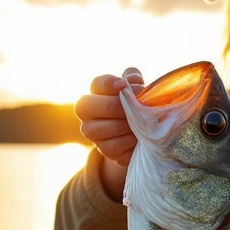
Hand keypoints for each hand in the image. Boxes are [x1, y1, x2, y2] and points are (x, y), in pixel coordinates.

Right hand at [75, 67, 142, 201]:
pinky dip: (131, 141)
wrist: (141, 136)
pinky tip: (138, 138)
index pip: (97, 84)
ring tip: (142, 123)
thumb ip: (133, 80)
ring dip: (130, 124)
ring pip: (110, 127)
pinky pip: (117, 146)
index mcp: (95, 93)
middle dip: (120, 106)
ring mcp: (93, 133)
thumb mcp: (136, 89)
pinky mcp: (105, 150)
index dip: (109, 83)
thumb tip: (133, 79)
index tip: (123, 85)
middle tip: (137, 107)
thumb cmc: (136, 107)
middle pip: (97, 106)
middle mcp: (87, 113)